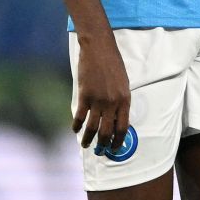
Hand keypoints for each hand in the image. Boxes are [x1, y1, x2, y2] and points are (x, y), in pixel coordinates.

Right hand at [72, 34, 131, 150]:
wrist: (99, 48)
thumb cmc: (113, 64)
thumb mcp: (123, 83)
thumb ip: (120, 101)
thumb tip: (116, 118)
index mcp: (125, 100)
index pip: (123, 127)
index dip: (118, 140)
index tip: (114, 148)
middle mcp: (112, 103)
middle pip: (107, 131)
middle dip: (103, 144)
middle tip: (100, 151)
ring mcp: (97, 100)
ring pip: (92, 127)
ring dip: (88, 139)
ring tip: (85, 145)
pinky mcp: (84, 96)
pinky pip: (80, 116)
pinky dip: (76, 125)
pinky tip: (75, 130)